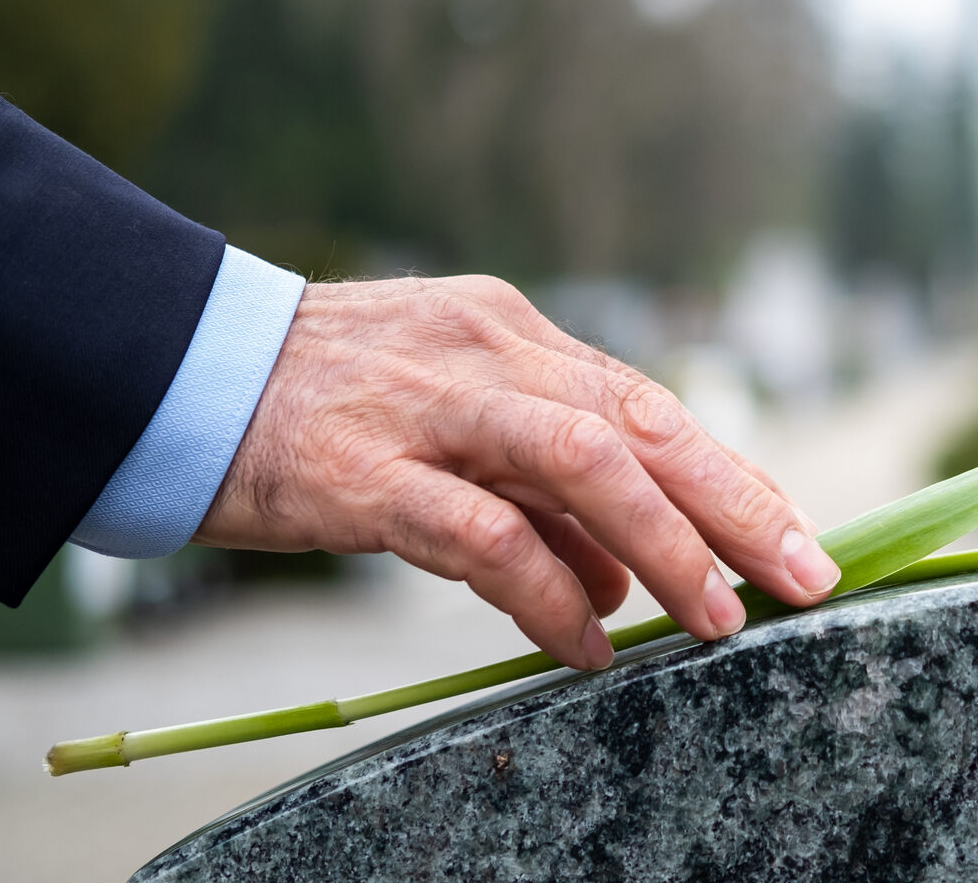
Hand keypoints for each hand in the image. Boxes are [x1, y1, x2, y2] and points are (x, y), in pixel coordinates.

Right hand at [195, 276, 840, 669]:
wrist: (172, 371)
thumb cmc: (322, 406)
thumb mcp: (448, 420)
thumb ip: (541, 492)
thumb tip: (629, 580)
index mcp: (514, 334)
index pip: (649, 404)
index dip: (732, 474)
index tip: (797, 534)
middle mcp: (488, 355)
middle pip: (643, 422)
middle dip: (738, 503)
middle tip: (805, 576)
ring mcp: (429, 407)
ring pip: (584, 463)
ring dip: (668, 544)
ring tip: (716, 619)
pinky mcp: (365, 471)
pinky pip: (484, 536)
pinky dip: (549, 594)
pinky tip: (586, 643)